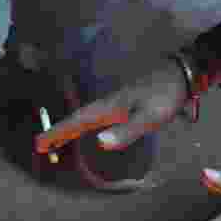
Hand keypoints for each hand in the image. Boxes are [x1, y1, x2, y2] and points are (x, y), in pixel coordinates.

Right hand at [35, 57, 188, 154]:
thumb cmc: (165, 96)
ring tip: (56, 141)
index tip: (40, 143)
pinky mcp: (122, 103)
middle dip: (59, 132)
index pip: (77, 122)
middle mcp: (106, 103)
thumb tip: (100, 144)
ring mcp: (113, 102)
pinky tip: (85, 129)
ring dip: (69, 129)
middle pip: (77, 119)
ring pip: (85, 118)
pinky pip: (95, 116)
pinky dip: (83, 124)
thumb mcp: (149, 117)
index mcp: (108, 107)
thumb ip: (126, 131)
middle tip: (41, 145)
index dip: (59, 133)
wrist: (180, 74)